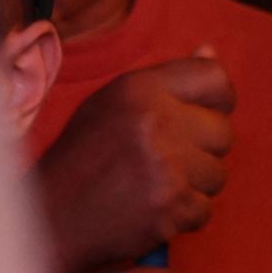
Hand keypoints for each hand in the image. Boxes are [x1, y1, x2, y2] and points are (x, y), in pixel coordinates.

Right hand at [33, 54, 234, 272]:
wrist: (48, 222)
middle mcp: (155, 121)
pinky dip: (183, 216)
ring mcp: (165, 165)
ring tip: (154, 187)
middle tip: (167, 163)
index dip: (218, 101)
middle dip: (202, 152)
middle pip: (223, 132)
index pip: (216, 78)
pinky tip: (153, 211)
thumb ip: (164, 81)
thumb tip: (210, 50)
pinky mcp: (168, 206)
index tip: (204, 118)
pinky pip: (204, 209)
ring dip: (193, 186)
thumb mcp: (112, 104)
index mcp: (140, 89)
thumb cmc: (81, 160)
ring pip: (217, 174)